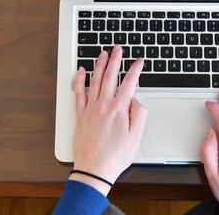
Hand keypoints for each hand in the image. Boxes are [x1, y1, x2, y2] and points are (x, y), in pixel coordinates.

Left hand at [70, 45, 147, 195]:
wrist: (94, 169)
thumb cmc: (115, 156)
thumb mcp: (136, 137)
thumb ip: (139, 115)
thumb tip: (137, 101)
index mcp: (119, 109)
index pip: (129, 83)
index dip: (135, 69)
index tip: (139, 61)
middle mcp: (103, 105)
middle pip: (110, 76)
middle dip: (116, 60)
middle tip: (118, 49)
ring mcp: (90, 108)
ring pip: (95, 80)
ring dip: (99, 65)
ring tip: (103, 54)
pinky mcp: (80, 115)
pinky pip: (78, 93)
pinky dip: (79, 80)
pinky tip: (81, 71)